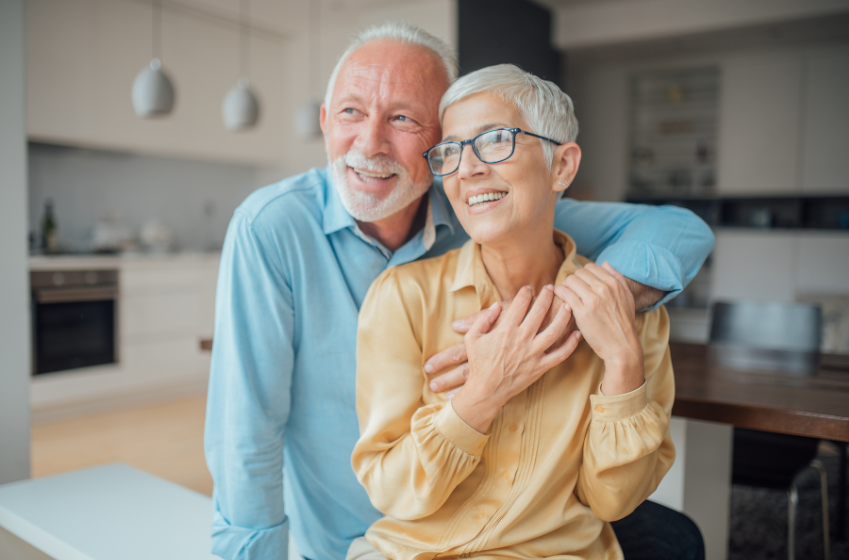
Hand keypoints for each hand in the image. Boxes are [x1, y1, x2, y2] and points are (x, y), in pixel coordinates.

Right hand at [450, 285, 582, 432]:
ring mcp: (533, 354)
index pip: (520, 305)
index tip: (529, 288)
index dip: (525, 293)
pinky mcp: (540, 367)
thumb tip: (496, 306)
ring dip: (563, 316)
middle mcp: (521, 340)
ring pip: (554, 331)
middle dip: (546, 297)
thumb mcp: (473, 338)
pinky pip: (560, 355)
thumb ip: (483, 319)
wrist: (485, 391)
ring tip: (568, 305)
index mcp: (505, 331)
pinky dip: (571, 344)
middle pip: (539, 312)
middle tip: (551, 288)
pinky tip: (577, 333)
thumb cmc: (479, 364)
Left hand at [554, 262, 643, 395]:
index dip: (582, 275)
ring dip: (564, 286)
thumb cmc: (623, 323)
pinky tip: (560, 299)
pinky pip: (564, 292)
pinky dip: (559, 292)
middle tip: (570, 290)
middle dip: (572, 280)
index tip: (579, 284)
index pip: (590, 267)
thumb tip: (604, 263)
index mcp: (614, 283)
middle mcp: (603, 288)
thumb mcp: (627, 297)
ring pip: (569, 280)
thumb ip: (617, 277)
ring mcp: (592, 299)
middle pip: (578, 273)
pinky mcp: (582, 311)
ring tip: (564, 294)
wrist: (621, 346)